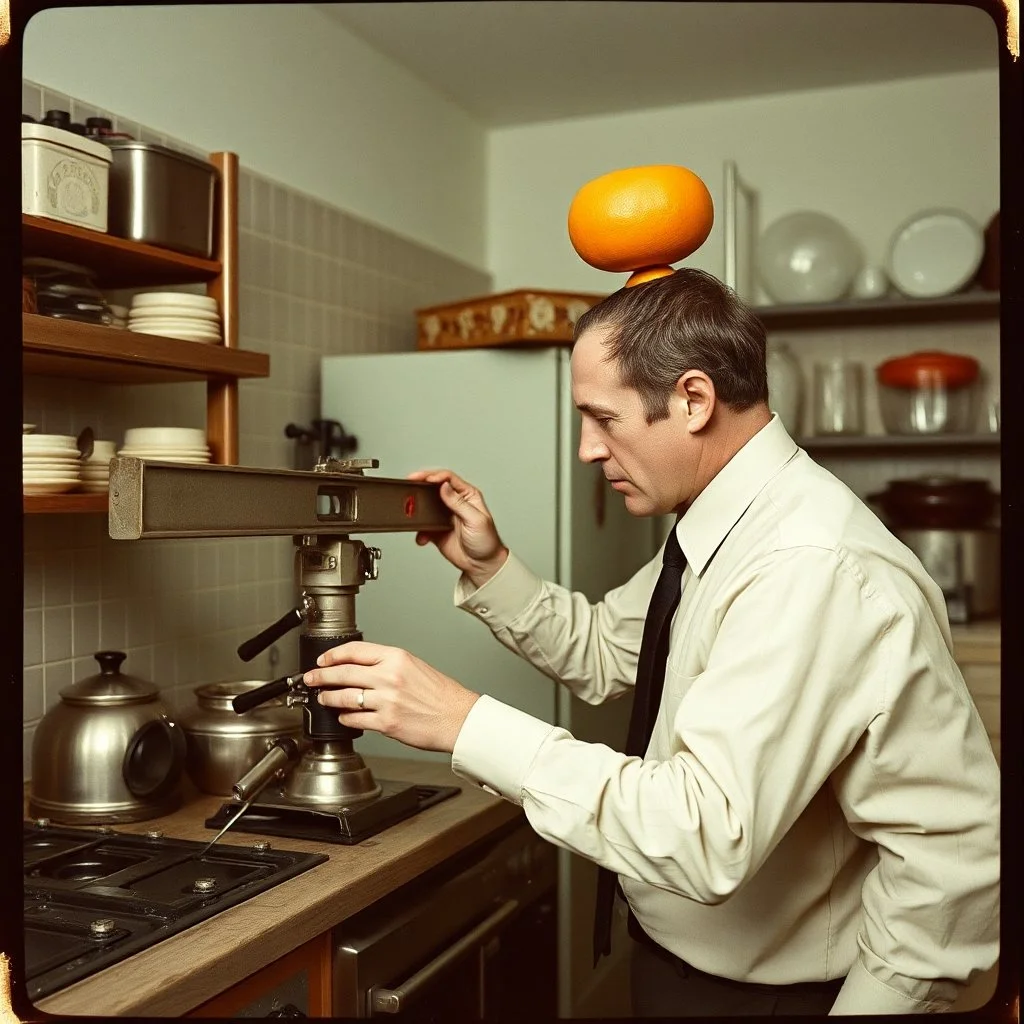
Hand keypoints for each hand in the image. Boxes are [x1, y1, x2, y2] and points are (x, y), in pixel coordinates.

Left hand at [304, 641, 480, 753]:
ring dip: (328, 698)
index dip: (332, 655)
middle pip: (343, 673)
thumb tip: (358, 667)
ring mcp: (386, 701)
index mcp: (397, 658)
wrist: (457, 717)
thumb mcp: (414, 666)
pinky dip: (344, 718)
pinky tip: (343, 716)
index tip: (322, 660)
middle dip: (320, 676)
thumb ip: (387, 664)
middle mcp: (389, 677)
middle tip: (310, 678)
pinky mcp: (386, 723)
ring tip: (323, 698)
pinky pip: (354, 719)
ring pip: (344, 697)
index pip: (354, 651)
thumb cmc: (440, 694)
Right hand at [408, 469, 508, 587]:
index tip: (423, 479)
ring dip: (418, 509)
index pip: (449, 479)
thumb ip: (459, 503)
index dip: (434, 476)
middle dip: (421, 486)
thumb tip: (444, 486)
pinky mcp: (437, 530)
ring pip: (426, 506)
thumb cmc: (486, 542)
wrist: (482, 565)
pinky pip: (424, 526)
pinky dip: (420, 531)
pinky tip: (422, 537)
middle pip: (434, 488)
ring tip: (411, 510)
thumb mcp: (476, 520)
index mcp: (468, 496)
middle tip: (409, 484)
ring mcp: (445, 516)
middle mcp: (455, 503)